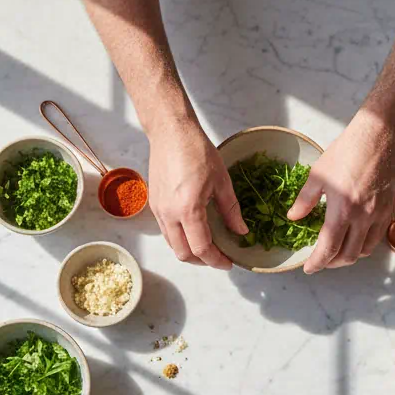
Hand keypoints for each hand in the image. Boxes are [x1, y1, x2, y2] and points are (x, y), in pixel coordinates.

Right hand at [148, 119, 247, 267]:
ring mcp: (158, 210)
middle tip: (218, 257)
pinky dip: (180, 239)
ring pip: (172, 245)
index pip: (201, 248)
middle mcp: (169, 214)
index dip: (216, 261)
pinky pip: (166, 232)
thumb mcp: (221, 181)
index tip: (228, 263)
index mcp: (188, 209)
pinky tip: (193, 231)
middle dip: (202, 261)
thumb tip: (240, 231)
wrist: (170, 132)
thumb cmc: (196, 150)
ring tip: (207, 246)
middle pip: (183, 254)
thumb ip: (230, 210)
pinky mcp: (154, 204)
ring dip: (189, 251)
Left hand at [287, 113, 394, 272]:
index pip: (329, 248)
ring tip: (337, 252)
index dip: (317, 263)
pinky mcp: (388, 209)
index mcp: (342, 209)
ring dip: (349, 256)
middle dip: (332, 264)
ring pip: (365, 250)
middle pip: (348, 255)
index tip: (309, 269)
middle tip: (321, 261)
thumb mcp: (318, 175)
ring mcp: (378, 214)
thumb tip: (293, 217)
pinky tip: (355, 238)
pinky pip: (377, 237)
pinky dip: (364, 245)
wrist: (377, 137)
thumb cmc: (346, 152)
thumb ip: (305, 200)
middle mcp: (363, 217)